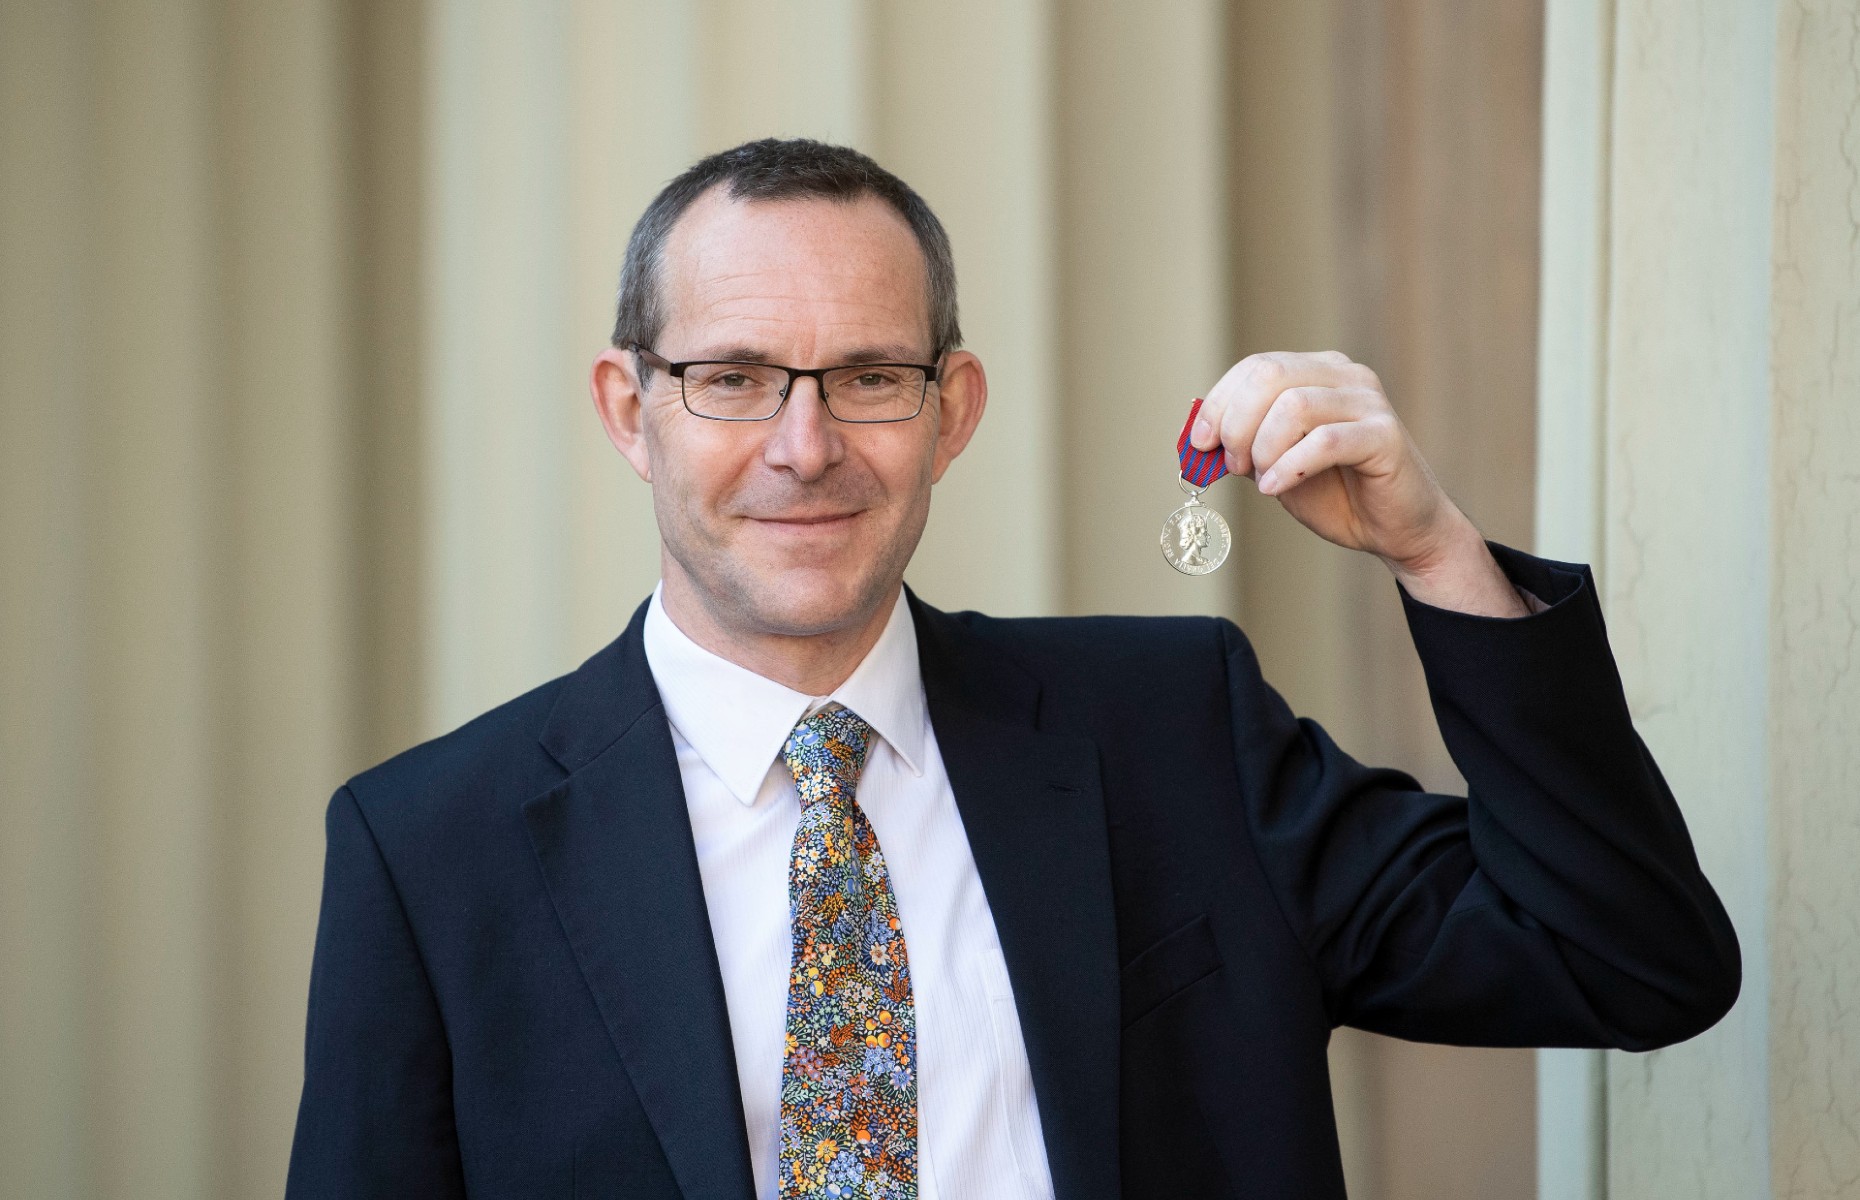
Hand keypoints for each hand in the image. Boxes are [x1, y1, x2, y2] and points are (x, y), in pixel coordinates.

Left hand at [1190, 350, 1526, 615]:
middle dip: (1237, 423)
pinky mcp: (1385, 436)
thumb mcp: (1275, 464)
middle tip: (1234, 465)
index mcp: (1317, 372)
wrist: (1395, 530)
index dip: (1219, 403)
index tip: (1200, 443)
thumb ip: (1244, 445)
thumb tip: (1199, 437)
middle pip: (1270, 376)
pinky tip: (1277, 488)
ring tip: (1261, 478)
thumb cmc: (1336, 495)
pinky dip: (1290, 465)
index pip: (1256, 366)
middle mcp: (1345, 376)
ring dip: (1263, 447)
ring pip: (1294, 405)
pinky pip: (1325, 441)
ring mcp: (1369, 402)